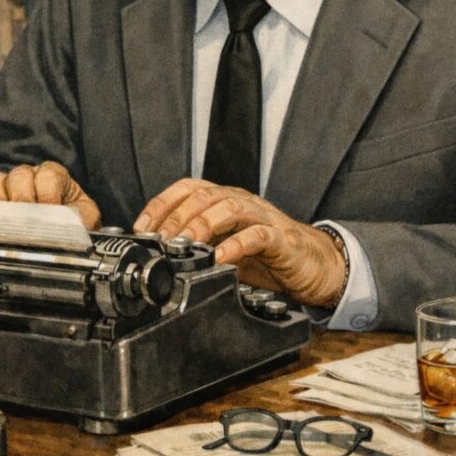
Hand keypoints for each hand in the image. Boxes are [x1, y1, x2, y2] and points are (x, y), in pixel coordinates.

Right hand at [0, 161, 101, 228]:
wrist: (64, 230)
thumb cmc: (73, 221)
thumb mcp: (85, 218)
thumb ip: (83, 217)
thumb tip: (74, 224)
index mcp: (53, 176)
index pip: (47, 175)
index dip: (47, 193)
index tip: (49, 211)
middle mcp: (28, 177)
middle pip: (18, 176)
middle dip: (22, 199)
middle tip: (25, 220)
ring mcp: (5, 187)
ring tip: (2, 221)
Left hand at [133, 178, 345, 306]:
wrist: (313, 266)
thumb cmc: (265, 257)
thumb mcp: (223, 250)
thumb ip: (197, 247)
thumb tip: (157, 256)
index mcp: (224, 201)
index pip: (187, 189)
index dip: (161, 204)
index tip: (142, 227)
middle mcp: (241, 202)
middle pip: (204, 196)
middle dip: (177, 217)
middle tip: (161, 240)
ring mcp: (262, 217)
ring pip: (229, 207)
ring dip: (202, 224)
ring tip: (186, 245)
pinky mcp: (281, 238)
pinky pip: (257, 235)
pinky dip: (236, 245)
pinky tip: (221, 259)